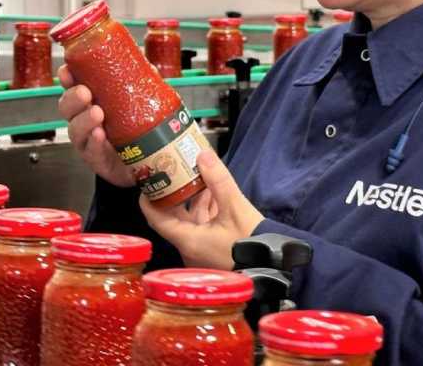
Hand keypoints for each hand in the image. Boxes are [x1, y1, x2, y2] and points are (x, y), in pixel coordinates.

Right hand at [57, 65, 133, 187]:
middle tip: (85, 92)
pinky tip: (100, 135)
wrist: (143, 163)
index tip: (67, 70)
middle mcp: (84, 119)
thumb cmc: (134, 129)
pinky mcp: (96, 159)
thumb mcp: (138, 104)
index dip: (67, 78)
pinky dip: (94, 141)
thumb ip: (140, 85)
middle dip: (73, 98)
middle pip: (67, 107)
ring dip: (84, 120)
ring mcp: (87, 140)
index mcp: (91, 102)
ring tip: (97, 113)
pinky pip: (90, 150)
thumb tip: (149, 67)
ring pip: (75, 129)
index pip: (73, 86)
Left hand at [140, 150, 263, 268]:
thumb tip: (203, 155)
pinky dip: (206, 208)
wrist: (274, 267)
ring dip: (193, 198)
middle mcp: (190, 247)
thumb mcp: (235, 207)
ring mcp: (201, 249)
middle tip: (173, 171)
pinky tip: (213, 190)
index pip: (155, 218)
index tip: (148, 181)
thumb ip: (218, 180)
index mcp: (187, 240)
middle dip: (175, 192)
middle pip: (173, 216)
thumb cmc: (253, 245)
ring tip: (196, 174)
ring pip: (191, 219)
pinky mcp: (213, 248)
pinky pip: (203, 224)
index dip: (149, 198)